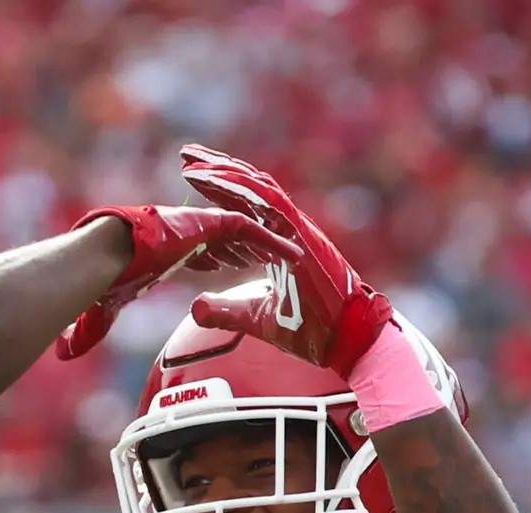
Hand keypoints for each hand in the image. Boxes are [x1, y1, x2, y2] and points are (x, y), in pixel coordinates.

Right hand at [56, 206, 304, 360]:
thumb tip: (61, 353)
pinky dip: (273, 244)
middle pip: (234, 239)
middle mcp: (189, 232)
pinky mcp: (211, 222)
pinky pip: (253, 230)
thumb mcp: (100, 308)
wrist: (101, 258)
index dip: (225, 259)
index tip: (240, 270)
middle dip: (257, 251)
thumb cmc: (100, 280)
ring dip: (272, 247)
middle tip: (280, 269)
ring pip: (248, 233)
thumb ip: (88, 329)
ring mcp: (201, 224)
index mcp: (171, 247)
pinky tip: (294, 258)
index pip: (206, 249)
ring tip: (298, 265)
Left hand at [177, 144, 394, 377]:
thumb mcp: (257, 320)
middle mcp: (288, 229)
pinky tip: (215, 179)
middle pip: (249, 188)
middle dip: (216, 169)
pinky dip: (241, 188)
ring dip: (223, 171)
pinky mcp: (302, 234)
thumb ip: (227, 311)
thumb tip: (196, 308)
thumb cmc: (312, 331)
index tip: (190, 179)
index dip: (219, 191)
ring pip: (257, 187)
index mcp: (279, 242)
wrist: (346, 339)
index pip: (245, 208)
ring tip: (190, 160)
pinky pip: (269, 202)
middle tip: (184, 154)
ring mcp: (296, 228)